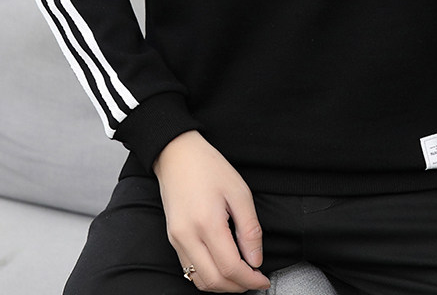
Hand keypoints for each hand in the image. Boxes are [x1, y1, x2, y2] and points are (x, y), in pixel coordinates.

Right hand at [153, 131, 270, 292]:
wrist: (177, 155)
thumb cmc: (209, 167)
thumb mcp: (239, 192)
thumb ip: (249, 229)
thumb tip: (255, 259)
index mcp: (206, 223)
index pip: (230, 267)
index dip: (250, 279)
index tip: (263, 280)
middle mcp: (187, 237)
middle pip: (214, 280)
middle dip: (238, 287)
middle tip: (255, 281)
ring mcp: (176, 240)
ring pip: (199, 280)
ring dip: (222, 286)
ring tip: (241, 276)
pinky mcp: (172, 239)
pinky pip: (189, 269)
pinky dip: (208, 276)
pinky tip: (223, 267)